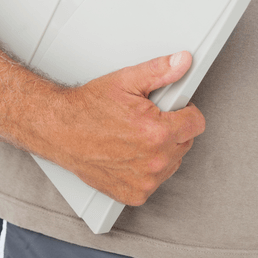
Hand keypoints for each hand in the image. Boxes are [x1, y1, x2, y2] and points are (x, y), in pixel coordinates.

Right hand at [58, 51, 204, 205]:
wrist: (59, 131)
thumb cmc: (88, 108)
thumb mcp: (126, 81)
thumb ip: (160, 71)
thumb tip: (183, 62)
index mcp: (157, 132)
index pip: (197, 123)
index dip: (186, 111)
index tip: (173, 109)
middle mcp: (154, 161)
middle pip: (185, 142)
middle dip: (172, 129)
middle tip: (146, 119)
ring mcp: (144, 182)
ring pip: (172, 162)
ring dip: (161, 150)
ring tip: (135, 136)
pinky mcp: (134, 195)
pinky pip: (155, 181)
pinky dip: (146, 169)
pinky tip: (129, 154)